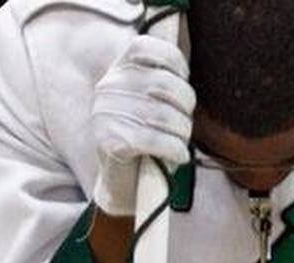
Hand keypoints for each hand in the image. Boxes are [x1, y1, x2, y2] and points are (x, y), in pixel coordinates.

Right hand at [91, 35, 194, 216]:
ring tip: (178, 142)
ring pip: (166, 116)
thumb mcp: (155, 102)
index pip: (148, 47)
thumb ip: (166, 81)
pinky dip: (177, 150)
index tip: (182, 84)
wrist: (124, 183)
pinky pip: (158, 140)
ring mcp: (106, 114)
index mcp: (118, 71)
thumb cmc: (149, 141)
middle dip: (186, 109)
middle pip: (166, 85)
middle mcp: (109, 87)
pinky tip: (177, 156)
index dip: (176, 63)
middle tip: (183, 125)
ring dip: (183, 134)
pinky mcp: (111, 141)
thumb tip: (187, 72)